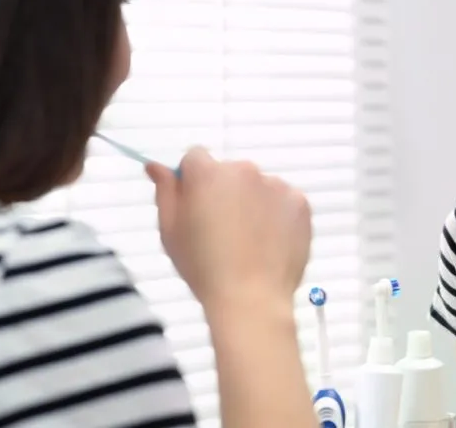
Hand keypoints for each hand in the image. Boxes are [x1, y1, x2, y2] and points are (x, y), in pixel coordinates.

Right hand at [145, 147, 311, 312]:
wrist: (252, 298)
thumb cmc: (204, 268)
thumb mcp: (171, 230)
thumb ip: (165, 191)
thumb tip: (156, 165)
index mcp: (207, 173)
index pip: (195, 158)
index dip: (192, 181)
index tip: (196, 207)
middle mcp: (244, 170)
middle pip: (229, 172)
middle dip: (224, 192)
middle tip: (223, 231)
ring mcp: (276, 185)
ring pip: (258, 186)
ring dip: (252, 203)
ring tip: (249, 241)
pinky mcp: (300, 202)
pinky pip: (283, 201)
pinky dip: (277, 215)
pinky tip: (270, 242)